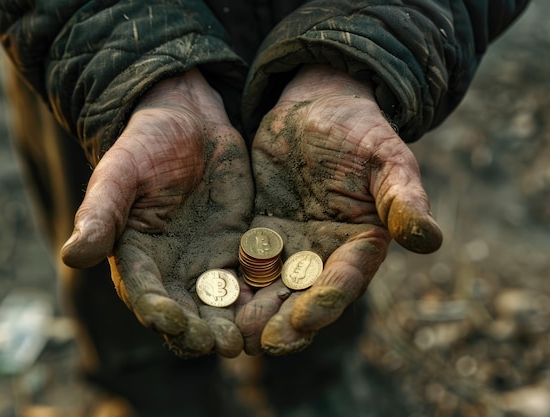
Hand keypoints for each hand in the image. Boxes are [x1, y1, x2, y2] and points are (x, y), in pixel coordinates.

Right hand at [61, 69, 253, 357]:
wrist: (187, 123)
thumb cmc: (144, 146)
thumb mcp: (119, 174)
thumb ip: (100, 215)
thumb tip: (72, 256)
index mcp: (138, 260)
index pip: (145, 294)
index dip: (156, 310)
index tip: (170, 321)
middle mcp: (173, 272)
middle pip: (187, 313)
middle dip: (203, 331)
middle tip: (221, 344)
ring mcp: (210, 264)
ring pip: (224, 306)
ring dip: (237, 324)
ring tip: (253, 337)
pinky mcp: (242, 251)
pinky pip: (255, 280)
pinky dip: (266, 296)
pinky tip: (282, 305)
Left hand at [236, 65, 441, 354]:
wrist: (315, 109)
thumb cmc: (358, 130)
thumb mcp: (385, 159)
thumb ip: (402, 199)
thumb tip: (431, 239)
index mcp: (360, 245)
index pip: (344, 280)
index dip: (327, 300)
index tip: (306, 319)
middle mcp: (324, 256)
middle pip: (305, 296)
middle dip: (286, 321)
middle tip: (265, 344)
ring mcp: (289, 248)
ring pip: (271, 288)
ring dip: (255, 312)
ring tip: (234, 335)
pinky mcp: (259, 236)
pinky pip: (243, 264)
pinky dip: (232, 283)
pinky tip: (212, 300)